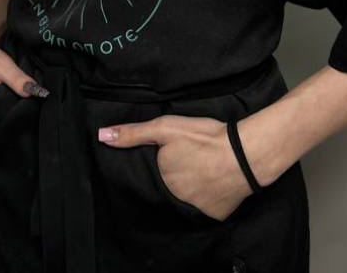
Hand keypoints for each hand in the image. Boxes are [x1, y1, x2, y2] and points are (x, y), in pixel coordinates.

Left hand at [97, 114, 253, 220]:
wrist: (245, 154)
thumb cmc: (204, 137)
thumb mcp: (166, 128)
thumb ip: (133, 133)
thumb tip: (101, 137)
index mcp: (160, 179)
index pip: (151, 178)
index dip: (158, 167)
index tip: (169, 158)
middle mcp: (173, 201)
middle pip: (167, 190)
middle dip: (172, 178)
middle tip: (186, 162)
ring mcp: (194, 212)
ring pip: (184, 200)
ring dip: (187, 190)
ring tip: (197, 172)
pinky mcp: (214, 217)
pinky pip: (203, 209)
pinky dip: (204, 199)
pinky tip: (211, 183)